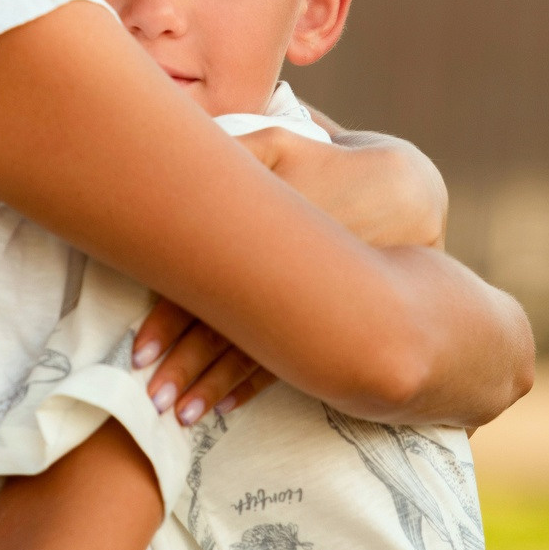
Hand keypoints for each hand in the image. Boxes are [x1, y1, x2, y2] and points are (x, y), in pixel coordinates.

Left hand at [126, 123, 451, 421]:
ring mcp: (311, 301)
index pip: (207, 279)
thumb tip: (181, 135)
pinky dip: (250, 384)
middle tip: (147, 397)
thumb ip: (238, 140)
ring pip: (254, 352)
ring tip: (177, 414)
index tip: (137, 349)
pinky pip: (288, 362)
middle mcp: (289, 271)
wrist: (411, 191)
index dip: (167, 318)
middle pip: (225, 326)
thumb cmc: (335, 161)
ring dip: (212, 384)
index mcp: (272, 226)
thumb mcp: (288, 140)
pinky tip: (222, 406)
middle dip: (184, 365)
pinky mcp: (330, 320)